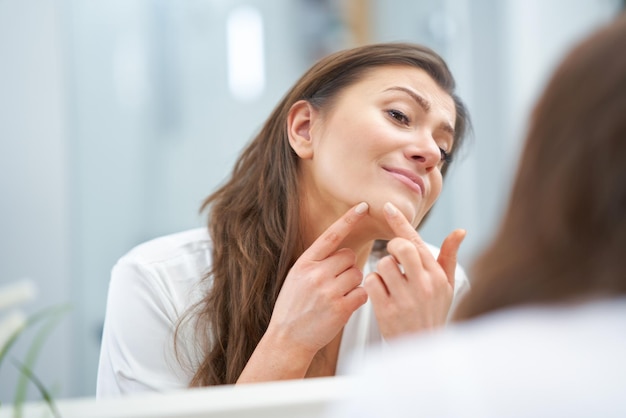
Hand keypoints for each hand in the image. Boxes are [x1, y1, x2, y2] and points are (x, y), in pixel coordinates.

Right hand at [266, 202, 369, 356]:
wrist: (287, 339)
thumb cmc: (293, 309)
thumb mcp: (296, 278)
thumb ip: (316, 263)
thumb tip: (341, 250)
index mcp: (304, 263)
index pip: (331, 235)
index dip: (348, 219)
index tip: (363, 206)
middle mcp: (316, 274)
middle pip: (350, 256)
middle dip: (348, 267)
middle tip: (336, 283)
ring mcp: (328, 291)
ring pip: (358, 274)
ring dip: (354, 284)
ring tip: (338, 296)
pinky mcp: (341, 308)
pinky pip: (362, 293)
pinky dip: (358, 299)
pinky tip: (344, 306)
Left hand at [364, 202, 465, 337]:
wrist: (423, 350)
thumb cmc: (433, 313)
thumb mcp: (446, 287)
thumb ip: (448, 257)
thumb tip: (460, 230)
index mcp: (436, 276)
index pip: (417, 241)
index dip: (400, 222)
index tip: (387, 207)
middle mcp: (423, 285)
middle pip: (400, 247)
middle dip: (392, 247)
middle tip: (394, 258)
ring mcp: (405, 299)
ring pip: (382, 264)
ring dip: (381, 270)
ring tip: (389, 282)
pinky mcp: (387, 311)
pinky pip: (371, 282)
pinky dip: (372, 285)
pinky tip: (380, 294)